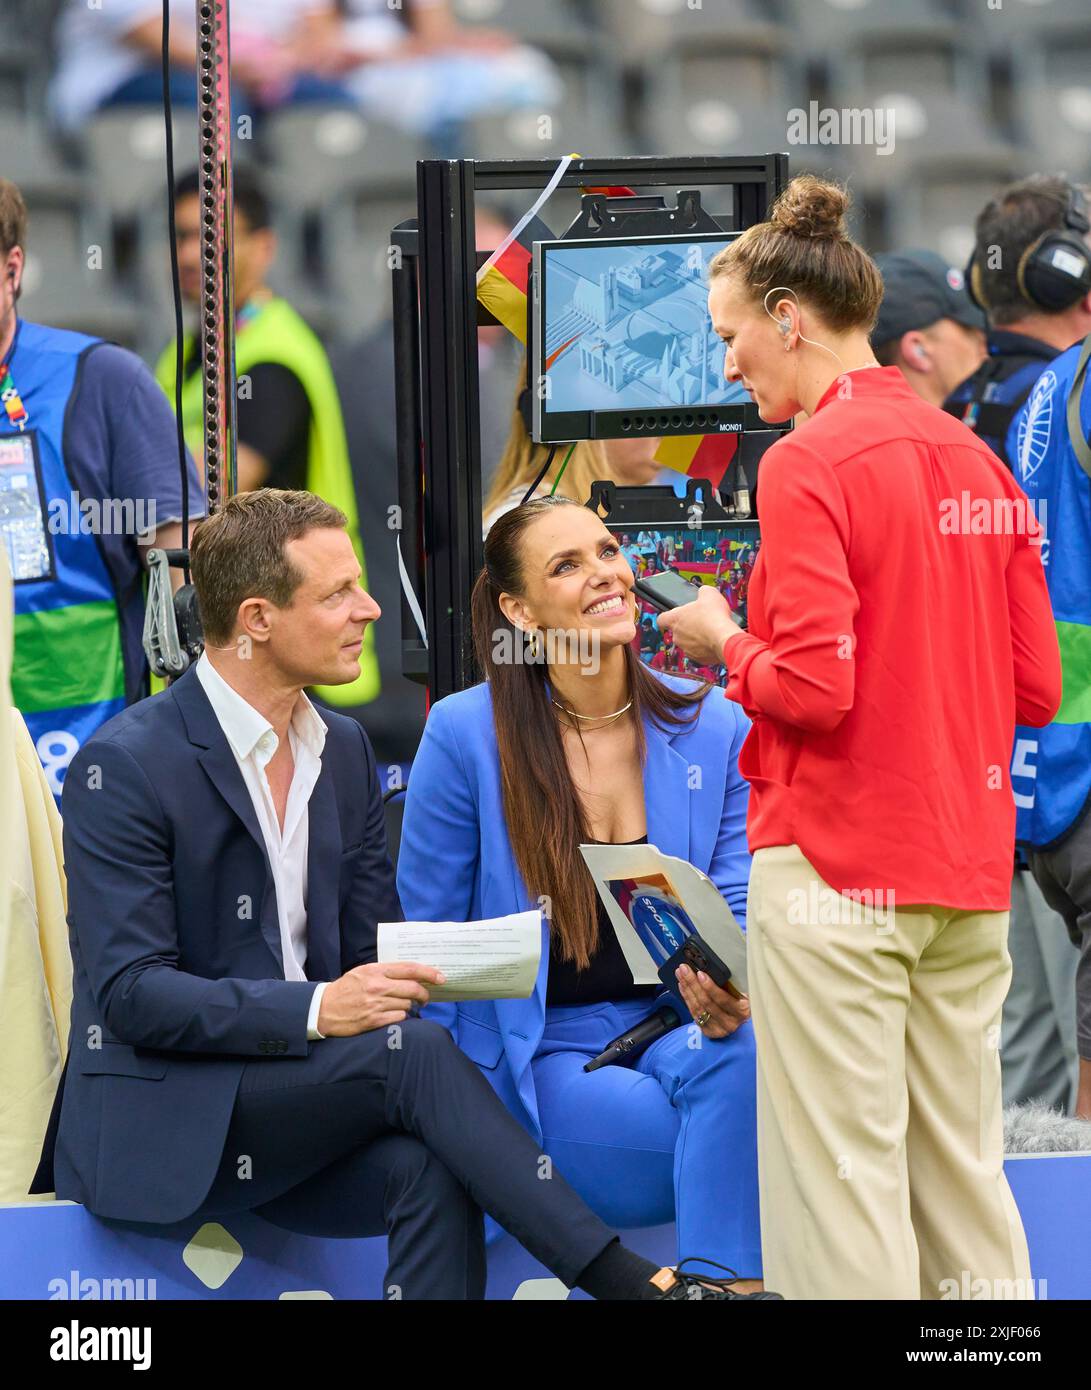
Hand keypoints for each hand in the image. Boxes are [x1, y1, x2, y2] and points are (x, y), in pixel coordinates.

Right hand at [317, 962, 445, 1036]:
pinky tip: (395, 1013)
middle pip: (413, 988)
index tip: (441, 977)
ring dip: (411, 1005)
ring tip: (406, 1005)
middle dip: (425, 993)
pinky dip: (401, 1015)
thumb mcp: (363, 972)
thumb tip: (411, 974)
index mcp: (375, 971)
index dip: (429, 972)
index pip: (409, 969)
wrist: (323, 1009)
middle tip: (426, 996)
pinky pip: (399, 1017)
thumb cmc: (346, 989)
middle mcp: (377, 986)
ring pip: (407, 1004)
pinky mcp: (373, 1021)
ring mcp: (376, 1004)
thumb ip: (385, 972)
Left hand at [657, 584, 740, 666]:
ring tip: (711, 630)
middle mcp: (677, 636)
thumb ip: (702, 591)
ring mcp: (686, 649)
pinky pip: (699, 652)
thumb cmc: (715, 616)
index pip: (661, 619)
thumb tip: (704, 592)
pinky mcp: (698, 659)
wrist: (725, 639)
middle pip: (678, 630)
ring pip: (688, 642)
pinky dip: (706, 647)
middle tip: (702, 620)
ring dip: (697, 637)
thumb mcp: (709, 594)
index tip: (673, 615)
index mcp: (675, 619)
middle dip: (688, 626)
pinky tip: (715, 640)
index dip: (667, 616)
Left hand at [674, 963, 749, 1039]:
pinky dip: (687, 998)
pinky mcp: (708, 1031)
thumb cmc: (740, 1001)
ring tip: (681, 974)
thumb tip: (709, 969)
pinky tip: (683, 986)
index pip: (723, 999)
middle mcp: (730, 1023)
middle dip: (693, 983)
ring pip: (698, 1008)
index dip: (710, 987)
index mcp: (741, 1011)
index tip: (700, 974)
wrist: (740, 1020)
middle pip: (706, 1002)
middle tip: (684, 969)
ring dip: (687, 989)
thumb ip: (729, 986)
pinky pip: (694, 1013)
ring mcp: (718, 1029)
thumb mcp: (740, 993)